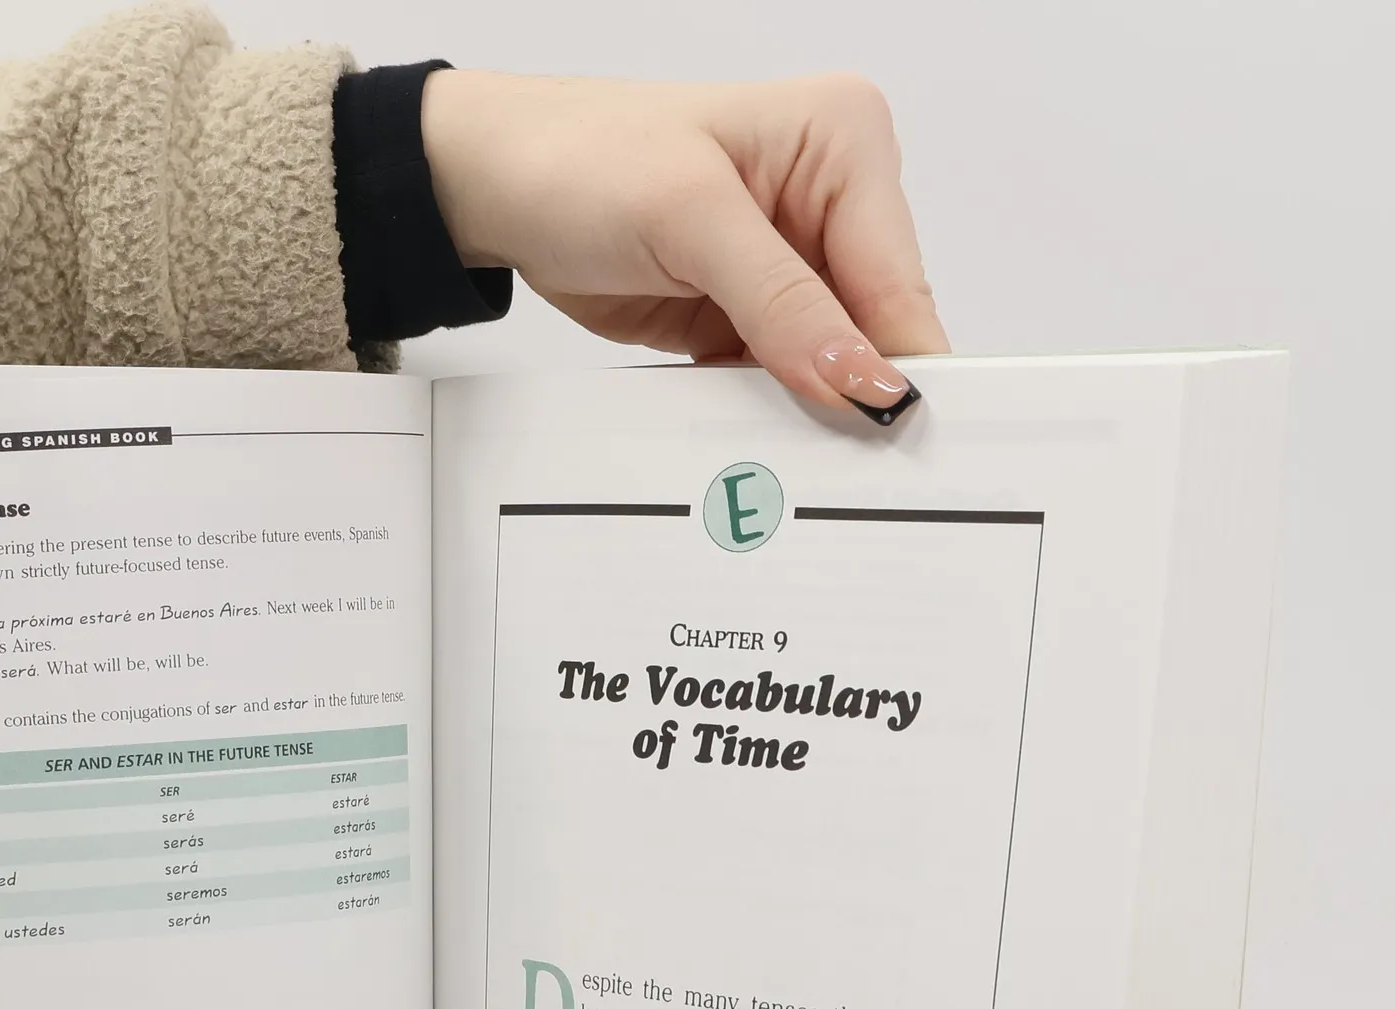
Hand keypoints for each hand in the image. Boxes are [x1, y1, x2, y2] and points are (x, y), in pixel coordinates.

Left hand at [422, 70, 947, 418]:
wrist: (499, 187)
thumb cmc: (582, 159)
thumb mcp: (690, 220)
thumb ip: (783, 303)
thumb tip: (859, 376)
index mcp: (846, 144)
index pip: (898, 279)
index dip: (901, 365)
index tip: (901, 442)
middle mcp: (831, 200)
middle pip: (874, 328)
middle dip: (855, 394)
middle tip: (850, 473)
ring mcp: (791, 264)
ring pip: (830, 365)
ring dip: (809, 413)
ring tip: (800, 469)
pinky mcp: (749, 314)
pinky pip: (779, 381)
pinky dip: (767, 414)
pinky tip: (759, 447)